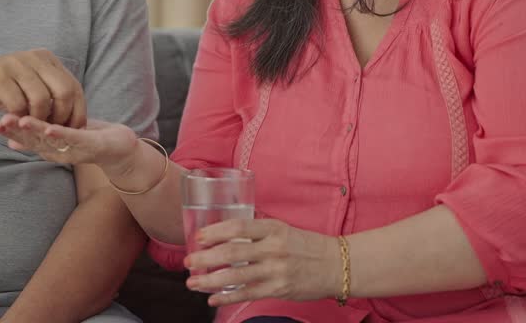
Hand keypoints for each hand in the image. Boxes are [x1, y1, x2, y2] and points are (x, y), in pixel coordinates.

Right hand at [0, 50, 84, 126]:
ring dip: (38, 120)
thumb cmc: (2, 90)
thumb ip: (52, 96)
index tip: (73, 131)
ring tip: (30, 127)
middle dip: (62, 117)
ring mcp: (16, 64)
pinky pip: (18, 104)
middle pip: (64, 90)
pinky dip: (19, 119)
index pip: (74, 86)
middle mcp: (34, 57)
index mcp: (46, 58)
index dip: (77, 112)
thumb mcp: (31, 88)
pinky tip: (13, 121)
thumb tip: (79, 122)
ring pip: (42, 99)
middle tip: (52, 132)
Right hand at [0, 114, 140, 171]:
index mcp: (49, 146)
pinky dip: (60, 133)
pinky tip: (49, 127)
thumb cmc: (88, 138)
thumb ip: (37, 136)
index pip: (25, 137)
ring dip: (35, 131)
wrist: (121, 149)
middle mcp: (58, 151)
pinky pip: (72, 139)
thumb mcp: (60, 135)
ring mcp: (73, 149)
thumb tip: (12, 139)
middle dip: (15, 131)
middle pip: (33, 140)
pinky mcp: (89, 145)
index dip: (9, 131)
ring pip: (50, 139)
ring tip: (19, 121)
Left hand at [184, 218, 342, 306]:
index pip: (238, 227)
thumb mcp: (283, 229)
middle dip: (206, 258)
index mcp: (273, 229)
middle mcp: (273, 248)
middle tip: (189, 262)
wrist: (336, 264)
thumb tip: (228, 231)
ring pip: (236, 276)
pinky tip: (212, 298)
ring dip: (210, 280)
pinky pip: (248, 293)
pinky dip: (227, 296)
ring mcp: (276, 270)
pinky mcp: (279, 289)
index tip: (199, 237)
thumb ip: (258, 230)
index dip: (215, 232)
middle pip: (232, 253)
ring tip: (192, 282)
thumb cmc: (307, 245)